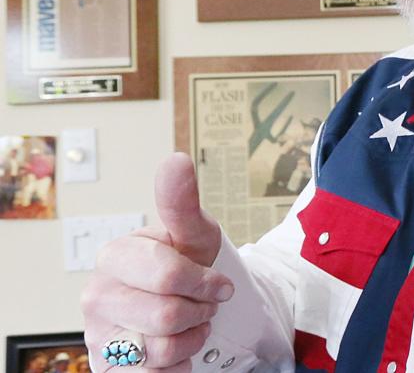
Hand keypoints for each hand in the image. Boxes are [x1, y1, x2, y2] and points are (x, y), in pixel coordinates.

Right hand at [82, 153, 233, 371]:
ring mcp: (98, 336)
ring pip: (162, 350)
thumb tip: (175, 160)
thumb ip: (182, 202)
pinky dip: (179, 365)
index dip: (204, 283)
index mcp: (114, 256)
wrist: (183, 301)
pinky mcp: (109, 369)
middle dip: (200, 311)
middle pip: (167, 316)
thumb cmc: (186, 262)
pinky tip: (175, 346)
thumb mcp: (194, 233)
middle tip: (203, 302)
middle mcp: (95, 296)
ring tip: (189, 322)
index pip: (167, 276)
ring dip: (191, 339)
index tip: (219, 283)